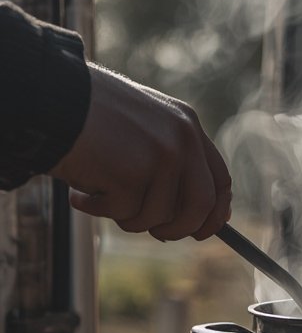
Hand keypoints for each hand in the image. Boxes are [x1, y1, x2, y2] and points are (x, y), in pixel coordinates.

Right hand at [51, 64, 231, 240]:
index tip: (201, 230)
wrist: (51, 99)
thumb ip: (170, 162)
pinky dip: (98, 210)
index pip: (220, 180)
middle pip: (201, 206)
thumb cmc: (89, 117)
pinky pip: (125, 213)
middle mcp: (182, 139)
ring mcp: (161, 156)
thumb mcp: (143, 130)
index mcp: (188, 125)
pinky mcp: (134, 173)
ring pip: (158, 216)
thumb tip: (190, 217)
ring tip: (97, 193)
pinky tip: (79, 191)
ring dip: (126, 216)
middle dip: (179, 229)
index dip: (215, 212)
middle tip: (157, 234)